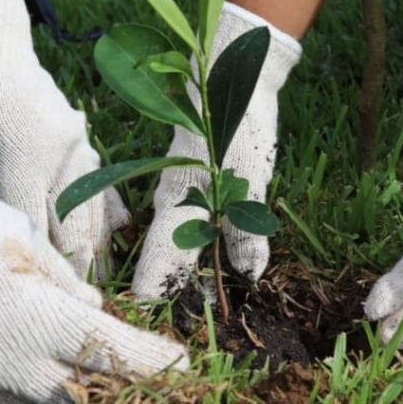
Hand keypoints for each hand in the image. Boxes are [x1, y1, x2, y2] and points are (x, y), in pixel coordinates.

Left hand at [0, 0, 127, 278]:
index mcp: (22, 159)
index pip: (35, 226)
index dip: (41, 266)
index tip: (44, 300)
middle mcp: (59, 154)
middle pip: (72, 224)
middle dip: (76, 266)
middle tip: (78, 305)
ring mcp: (77, 145)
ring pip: (93, 207)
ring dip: (96, 245)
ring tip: (99, 282)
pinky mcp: (83, 139)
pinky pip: (102, 183)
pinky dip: (108, 211)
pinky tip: (118, 237)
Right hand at [0, 127, 187, 403]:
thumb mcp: (22, 235)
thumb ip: (63, 280)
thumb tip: (94, 307)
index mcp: (41, 319)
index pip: (114, 352)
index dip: (152, 361)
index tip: (180, 363)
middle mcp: (8, 360)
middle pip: (78, 393)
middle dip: (108, 386)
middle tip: (125, 367)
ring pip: (31, 402)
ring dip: (58, 386)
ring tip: (70, 361)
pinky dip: (10, 377)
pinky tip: (10, 350)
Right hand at [133, 3, 300, 298]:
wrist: (230, 72)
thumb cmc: (238, 126)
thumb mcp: (250, 182)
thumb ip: (245, 231)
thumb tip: (249, 275)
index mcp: (176, 209)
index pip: (155, 269)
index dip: (154, 302)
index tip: (152, 330)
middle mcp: (170, 205)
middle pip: (167, 261)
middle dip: (178, 295)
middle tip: (195, 327)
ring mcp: (178, 193)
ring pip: (181, 244)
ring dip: (194, 273)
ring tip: (213, 306)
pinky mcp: (192, 182)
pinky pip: (192, 225)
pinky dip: (203, 247)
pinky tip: (223, 261)